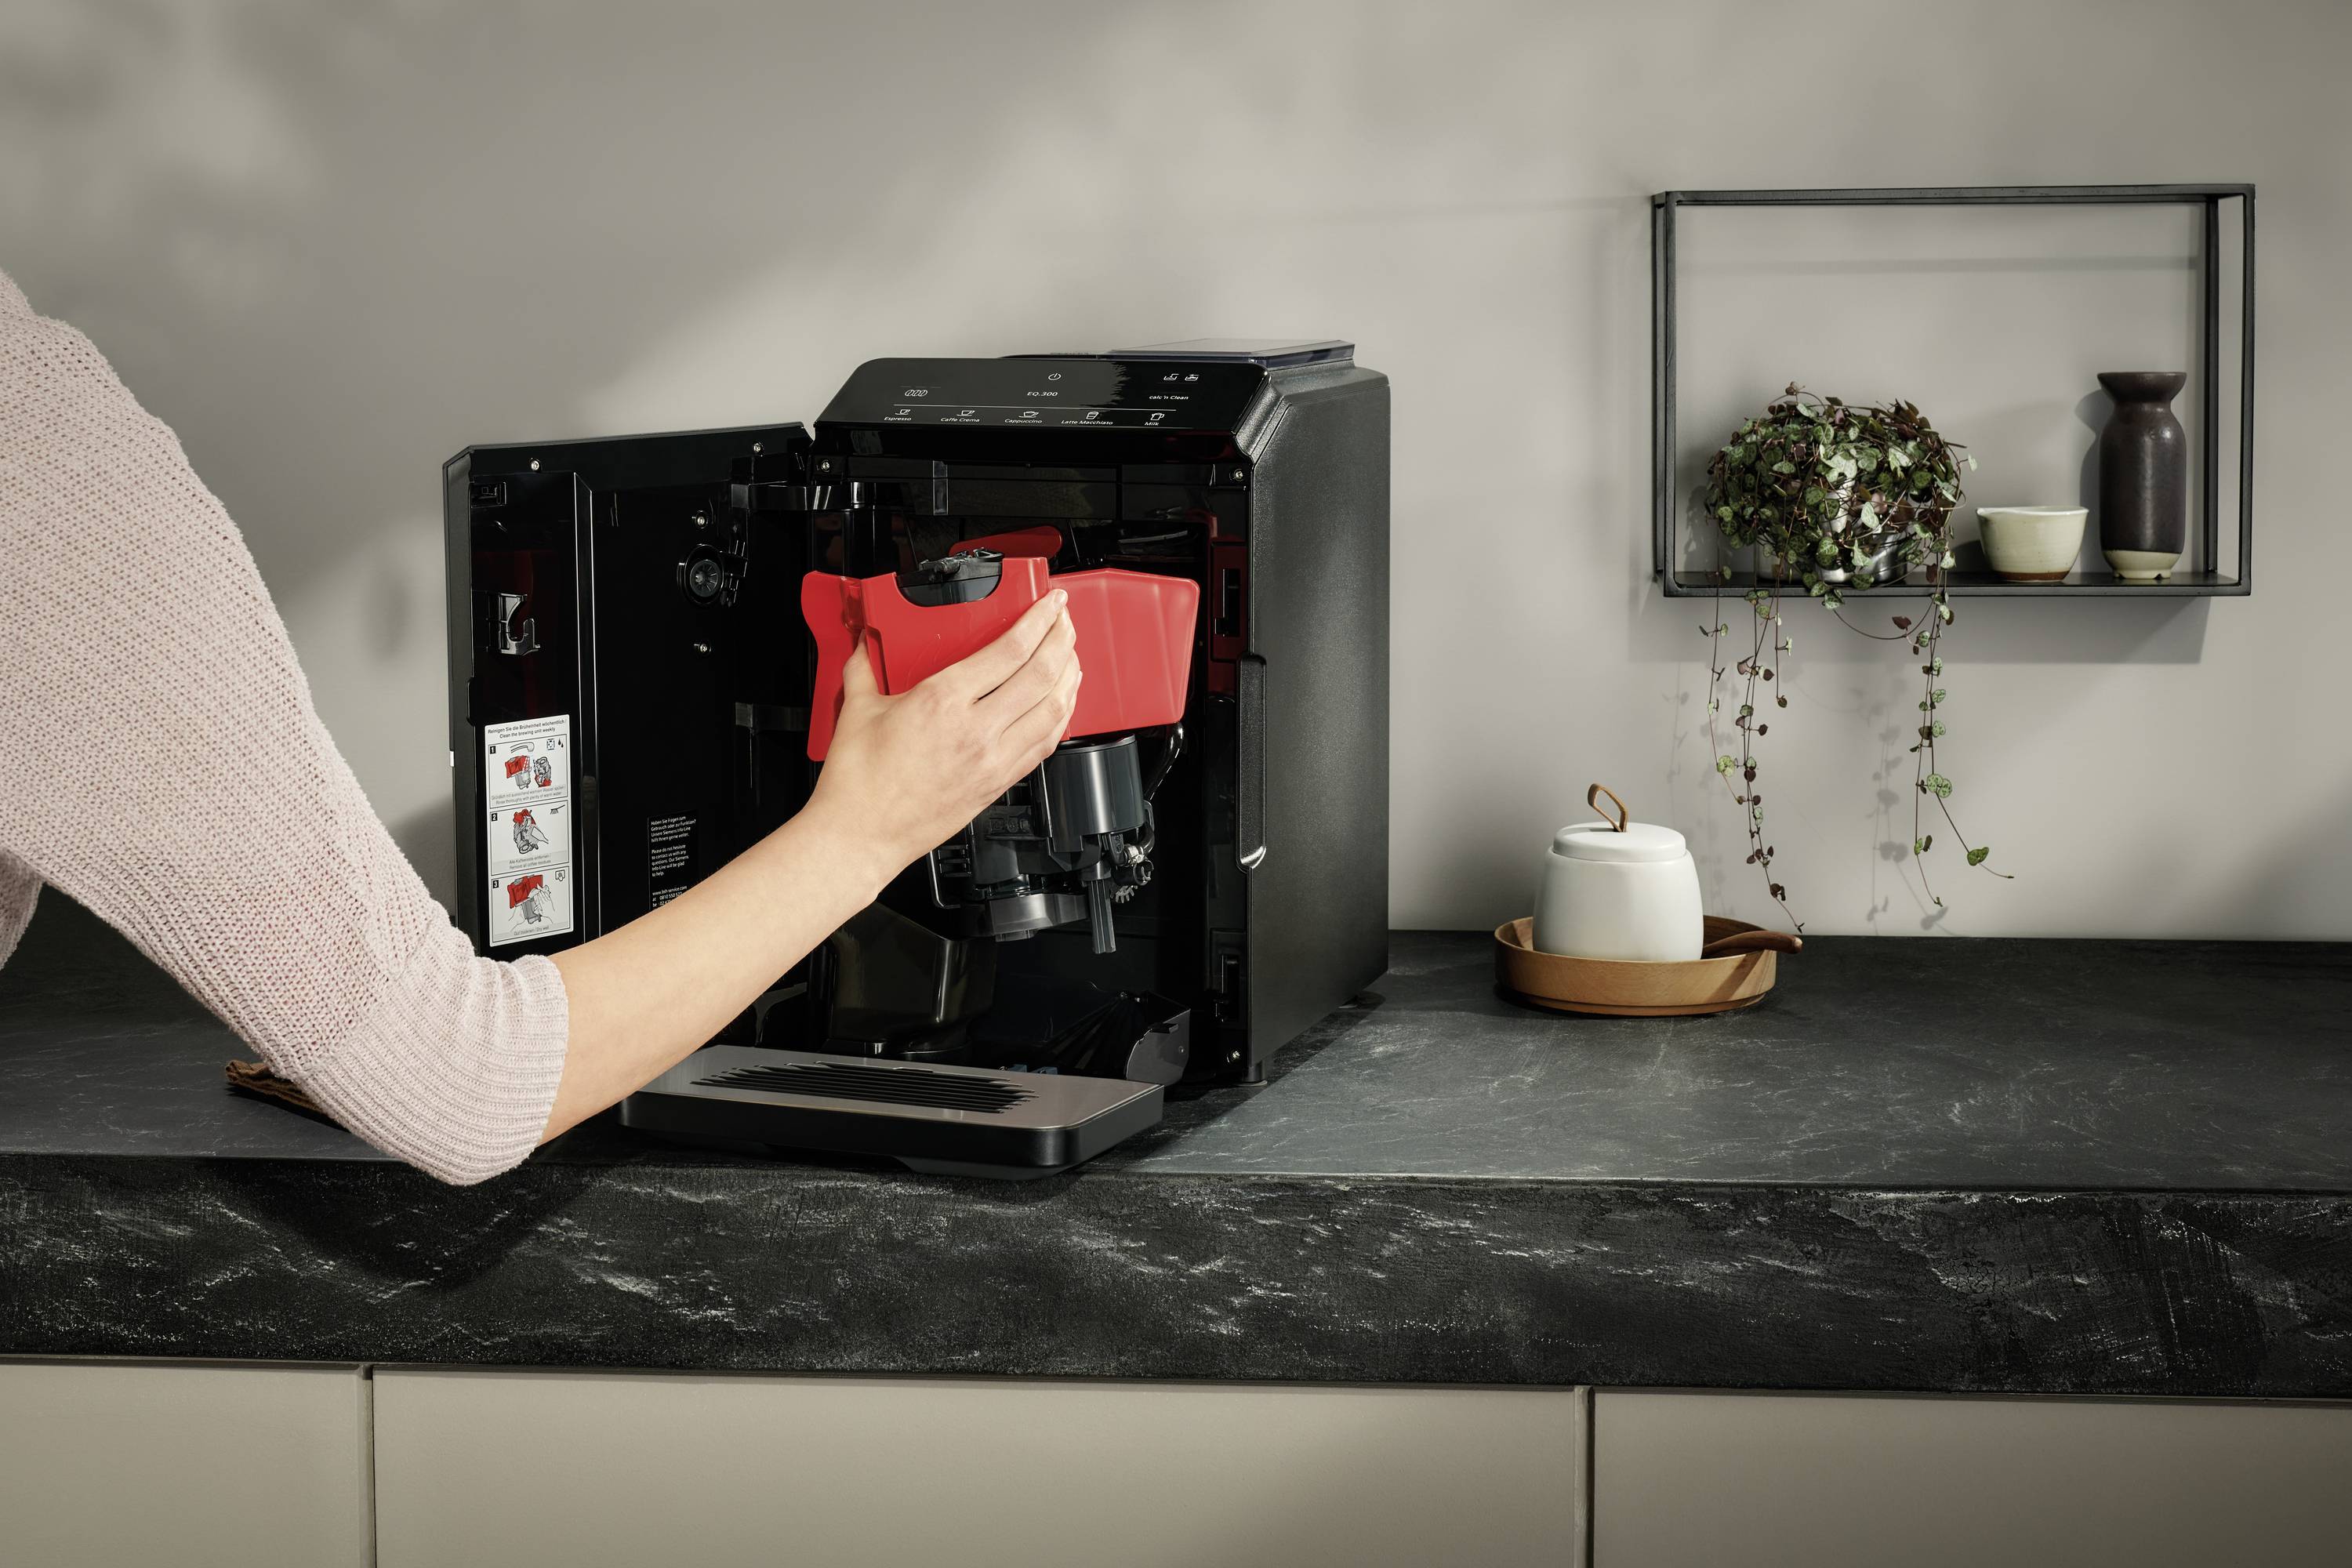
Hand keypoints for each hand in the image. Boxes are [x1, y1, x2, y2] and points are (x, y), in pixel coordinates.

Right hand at [806, 588, 1081, 880]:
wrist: (861, 835)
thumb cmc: (858, 783)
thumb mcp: (858, 708)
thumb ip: (864, 666)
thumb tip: (867, 644)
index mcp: (942, 701)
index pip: (1010, 650)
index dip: (1040, 620)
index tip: (1051, 604)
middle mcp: (976, 730)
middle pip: (1042, 674)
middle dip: (1063, 640)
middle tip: (1065, 622)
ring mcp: (992, 760)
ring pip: (1053, 711)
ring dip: (1069, 678)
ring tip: (1070, 657)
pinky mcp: (998, 784)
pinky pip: (1044, 745)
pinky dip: (1060, 718)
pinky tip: (1060, 705)